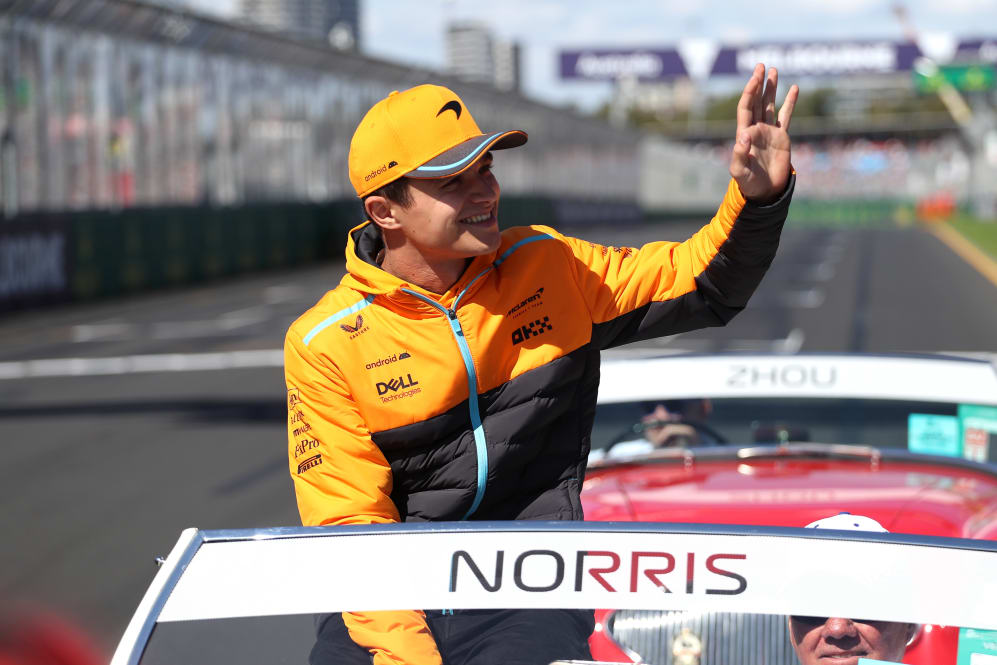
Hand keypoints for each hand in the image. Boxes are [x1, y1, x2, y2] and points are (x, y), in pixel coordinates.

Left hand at [729, 63, 798, 202]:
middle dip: (758, 84)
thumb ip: (739, 153)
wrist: (765, 192)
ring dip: (771, 88)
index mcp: (744, 134)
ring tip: (774, 70)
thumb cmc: (748, 183)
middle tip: (761, 65)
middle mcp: (756, 129)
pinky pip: (786, 116)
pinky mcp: (782, 137)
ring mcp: (769, 132)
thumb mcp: (739, 171)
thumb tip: (744, 135)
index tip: (754, 78)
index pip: (746, 108)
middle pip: (757, 101)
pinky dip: (790, 102)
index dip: (749, 92)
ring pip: (770, 105)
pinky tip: (794, 88)